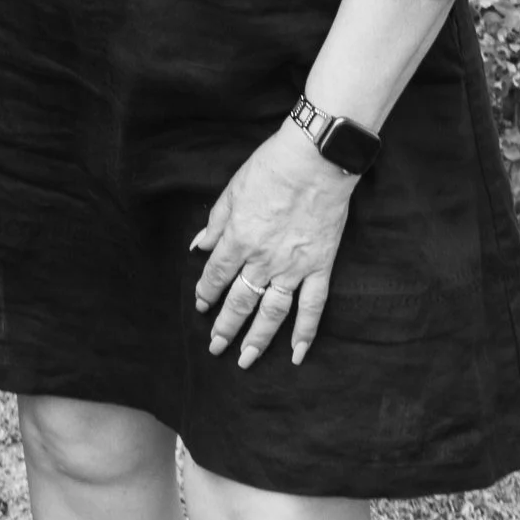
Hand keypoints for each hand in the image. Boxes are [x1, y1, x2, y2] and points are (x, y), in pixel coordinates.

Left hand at [191, 122, 357, 366]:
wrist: (317, 159)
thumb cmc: (272, 167)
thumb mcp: (233, 188)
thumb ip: (216, 221)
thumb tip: (200, 245)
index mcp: (239, 238)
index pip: (216, 275)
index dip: (206, 293)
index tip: (201, 306)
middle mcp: (263, 259)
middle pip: (240, 301)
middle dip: (225, 326)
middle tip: (215, 347)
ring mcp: (293, 267)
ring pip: (272, 312)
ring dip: (257, 339)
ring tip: (245, 360)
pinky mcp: (320, 267)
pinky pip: (313, 307)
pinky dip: (305, 332)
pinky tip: (297, 353)